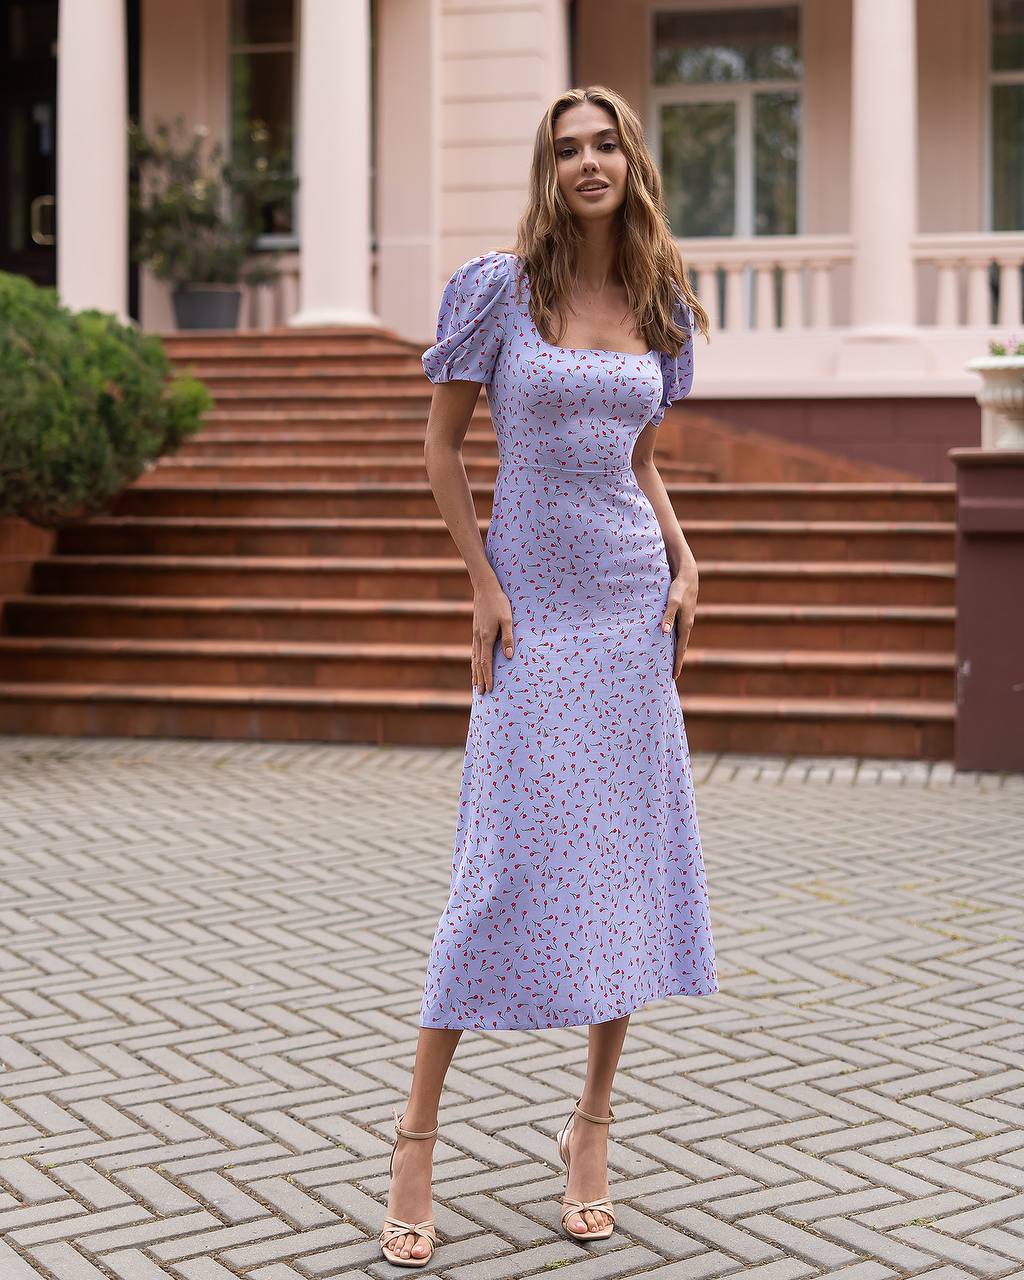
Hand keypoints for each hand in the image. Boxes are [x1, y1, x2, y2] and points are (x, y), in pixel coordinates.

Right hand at [472, 577, 514, 692]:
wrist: (485, 588)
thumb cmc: (499, 602)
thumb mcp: (507, 619)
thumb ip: (508, 637)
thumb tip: (509, 656)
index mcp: (486, 637)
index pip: (486, 663)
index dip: (487, 677)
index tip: (489, 689)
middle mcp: (478, 639)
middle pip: (478, 664)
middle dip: (480, 679)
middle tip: (481, 694)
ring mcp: (475, 635)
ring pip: (474, 658)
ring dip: (475, 673)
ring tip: (476, 685)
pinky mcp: (476, 630)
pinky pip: (474, 651)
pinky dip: (474, 662)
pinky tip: (475, 665)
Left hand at [660, 562, 697, 680]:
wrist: (688, 575)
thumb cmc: (679, 588)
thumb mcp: (672, 602)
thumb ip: (668, 616)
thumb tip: (664, 633)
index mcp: (686, 625)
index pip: (681, 650)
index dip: (677, 663)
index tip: (674, 677)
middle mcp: (686, 625)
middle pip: (680, 648)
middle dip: (676, 661)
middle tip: (671, 676)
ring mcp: (684, 620)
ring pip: (678, 640)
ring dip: (674, 651)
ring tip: (668, 662)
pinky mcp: (681, 614)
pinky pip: (676, 631)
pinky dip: (672, 640)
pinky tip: (666, 642)